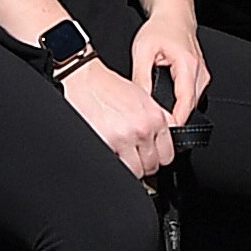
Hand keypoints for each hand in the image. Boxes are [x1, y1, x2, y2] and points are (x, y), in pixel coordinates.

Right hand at [60, 59, 177, 181]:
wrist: (84, 79)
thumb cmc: (108, 86)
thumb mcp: (141, 97)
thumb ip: (156, 118)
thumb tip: (163, 138)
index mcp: (155, 118)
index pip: (167, 155)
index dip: (156, 157)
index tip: (148, 155)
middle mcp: (143, 129)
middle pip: (151, 166)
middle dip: (141, 163)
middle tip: (130, 154)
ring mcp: (125, 138)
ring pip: (135, 171)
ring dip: (127, 165)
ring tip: (118, 152)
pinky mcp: (107, 144)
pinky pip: (117, 167)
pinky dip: (113, 161)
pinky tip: (108, 148)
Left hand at [130, 15, 211, 131]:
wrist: (173, 17)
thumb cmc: (159, 29)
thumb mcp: (142, 50)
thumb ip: (140, 76)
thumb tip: (139, 101)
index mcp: (188, 65)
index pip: (185, 103)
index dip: (175, 121)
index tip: (162, 133)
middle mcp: (200, 72)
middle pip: (190, 106)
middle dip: (174, 120)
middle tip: (156, 130)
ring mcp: (202, 76)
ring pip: (192, 103)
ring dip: (178, 112)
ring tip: (160, 118)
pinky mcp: (200, 78)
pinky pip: (191, 97)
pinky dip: (180, 104)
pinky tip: (167, 105)